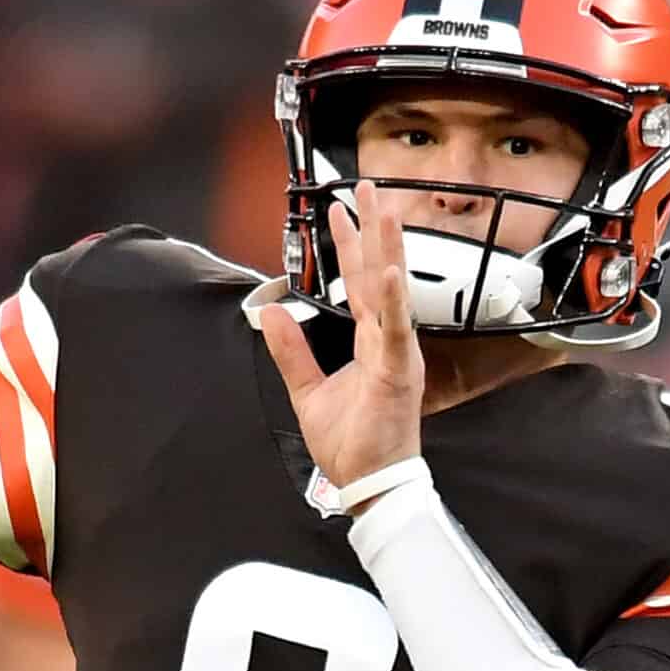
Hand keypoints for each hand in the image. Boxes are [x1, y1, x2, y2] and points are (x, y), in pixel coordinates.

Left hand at [259, 188, 423, 498]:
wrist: (368, 483)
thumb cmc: (352, 443)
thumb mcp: (308, 390)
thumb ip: (291, 350)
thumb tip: (271, 312)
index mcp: (371, 344)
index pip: (359, 283)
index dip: (350, 245)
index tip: (341, 210)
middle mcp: (387, 342)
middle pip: (378, 274)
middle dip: (373, 229)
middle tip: (369, 187)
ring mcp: (396, 355)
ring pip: (391, 291)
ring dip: (388, 249)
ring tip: (385, 210)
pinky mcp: (399, 374)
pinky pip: (396, 331)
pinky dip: (393, 301)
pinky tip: (390, 272)